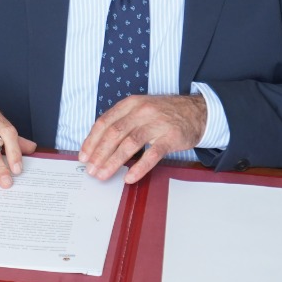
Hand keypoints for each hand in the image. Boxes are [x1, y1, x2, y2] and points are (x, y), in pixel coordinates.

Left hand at [78, 94, 206, 184]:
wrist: (197, 111)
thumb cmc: (164, 113)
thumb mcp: (141, 109)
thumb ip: (122, 122)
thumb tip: (99, 145)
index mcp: (131, 104)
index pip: (105, 122)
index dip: (92, 140)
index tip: (84, 156)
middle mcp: (142, 111)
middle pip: (114, 133)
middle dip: (99, 153)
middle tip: (91, 169)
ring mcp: (157, 123)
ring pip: (129, 143)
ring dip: (113, 161)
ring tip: (103, 174)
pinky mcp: (171, 137)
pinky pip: (152, 154)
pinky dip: (139, 167)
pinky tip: (129, 177)